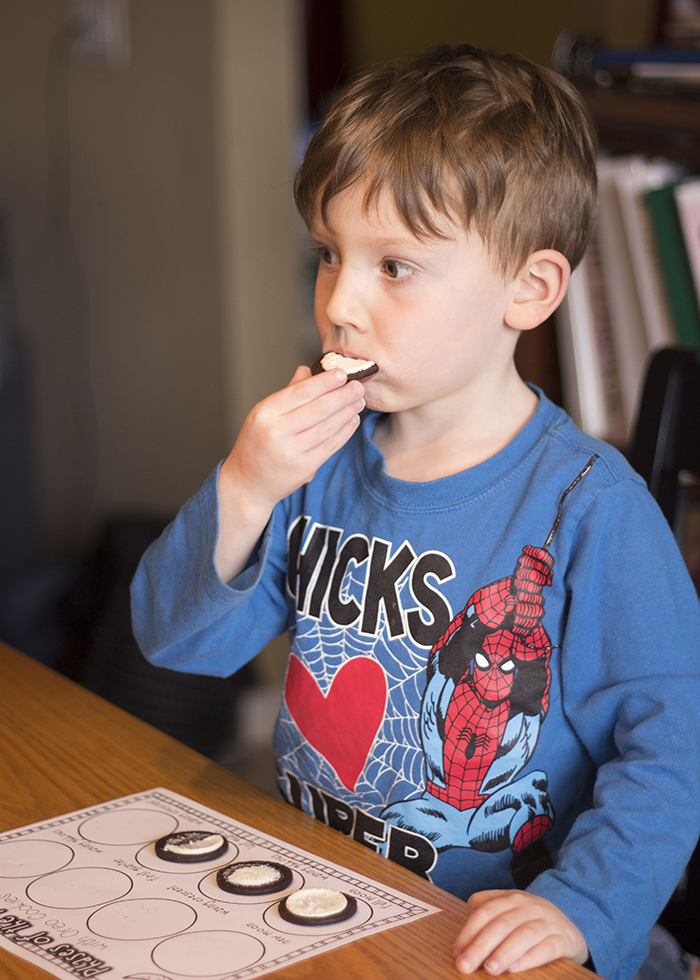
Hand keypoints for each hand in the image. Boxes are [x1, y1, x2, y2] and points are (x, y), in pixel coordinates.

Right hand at [215, 365, 364, 581]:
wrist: (248, 483)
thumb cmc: (256, 444)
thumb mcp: (264, 415)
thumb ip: (287, 393)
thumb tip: (307, 371)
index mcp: (265, 413)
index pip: (300, 392)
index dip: (324, 382)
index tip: (342, 374)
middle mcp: (277, 432)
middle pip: (317, 409)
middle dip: (342, 396)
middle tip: (358, 386)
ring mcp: (291, 452)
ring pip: (327, 427)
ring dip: (347, 412)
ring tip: (358, 401)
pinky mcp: (304, 468)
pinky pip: (330, 446)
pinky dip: (344, 432)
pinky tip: (352, 420)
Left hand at [452, 890, 587, 975]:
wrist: (572, 926)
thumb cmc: (532, 922)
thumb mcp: (510, 911)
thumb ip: (486, 914)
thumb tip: (463, 938)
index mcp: (512, 898)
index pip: (485, 912)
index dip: (468, 932)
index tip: (456, 952)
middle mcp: (529, 906)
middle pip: (500, 924)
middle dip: (479, 946)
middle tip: (464, 966)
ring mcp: (548, 922)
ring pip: (523, 935)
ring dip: (504, 952)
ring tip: (489, 969)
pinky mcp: (564, 939)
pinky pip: (546, 948)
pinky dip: (530, 958)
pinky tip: (515, 969)